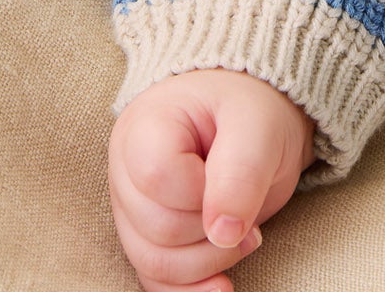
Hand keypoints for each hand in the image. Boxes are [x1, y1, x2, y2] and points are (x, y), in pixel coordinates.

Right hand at [108, 67, 314, 290]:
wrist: (253, 121)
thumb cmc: (250, 110)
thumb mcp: (258, 126)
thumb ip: (241, 172)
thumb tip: (223, 233)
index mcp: (146, 125)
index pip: (157, 178)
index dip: (202, 193)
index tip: (239, 176)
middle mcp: (126, 169)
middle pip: (157, 228)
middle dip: (212, 231)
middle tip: (251, 216)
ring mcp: (132, 209)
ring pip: (152, 262)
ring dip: (208, 262)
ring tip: (246, 237)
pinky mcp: (146, 239)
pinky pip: (155, 279)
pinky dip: (191, 290)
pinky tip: (222, 286)